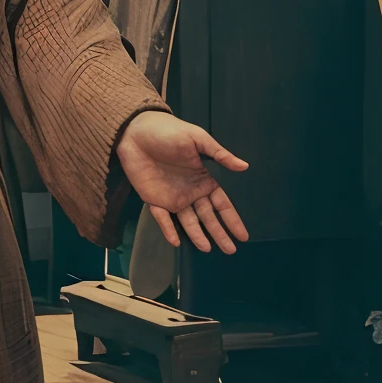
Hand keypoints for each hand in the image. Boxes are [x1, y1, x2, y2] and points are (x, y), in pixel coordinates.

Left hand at [116, 110, 249, 254]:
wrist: (136, 131)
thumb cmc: (169, 132)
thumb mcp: (197, 139)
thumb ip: (220, 155)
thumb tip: (245, 166)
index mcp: (204, 179)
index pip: (222, 204)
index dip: (232, 219)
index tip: (243, 236)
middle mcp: (190, 191)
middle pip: (208, 217)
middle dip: (219, 233)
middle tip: (230, 250)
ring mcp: (172, 197)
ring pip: (188, 221)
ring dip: (197, 235)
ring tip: (207, 249)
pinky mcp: (153, 198)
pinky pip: (162, 218)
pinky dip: (168, 229)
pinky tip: (176, 241)